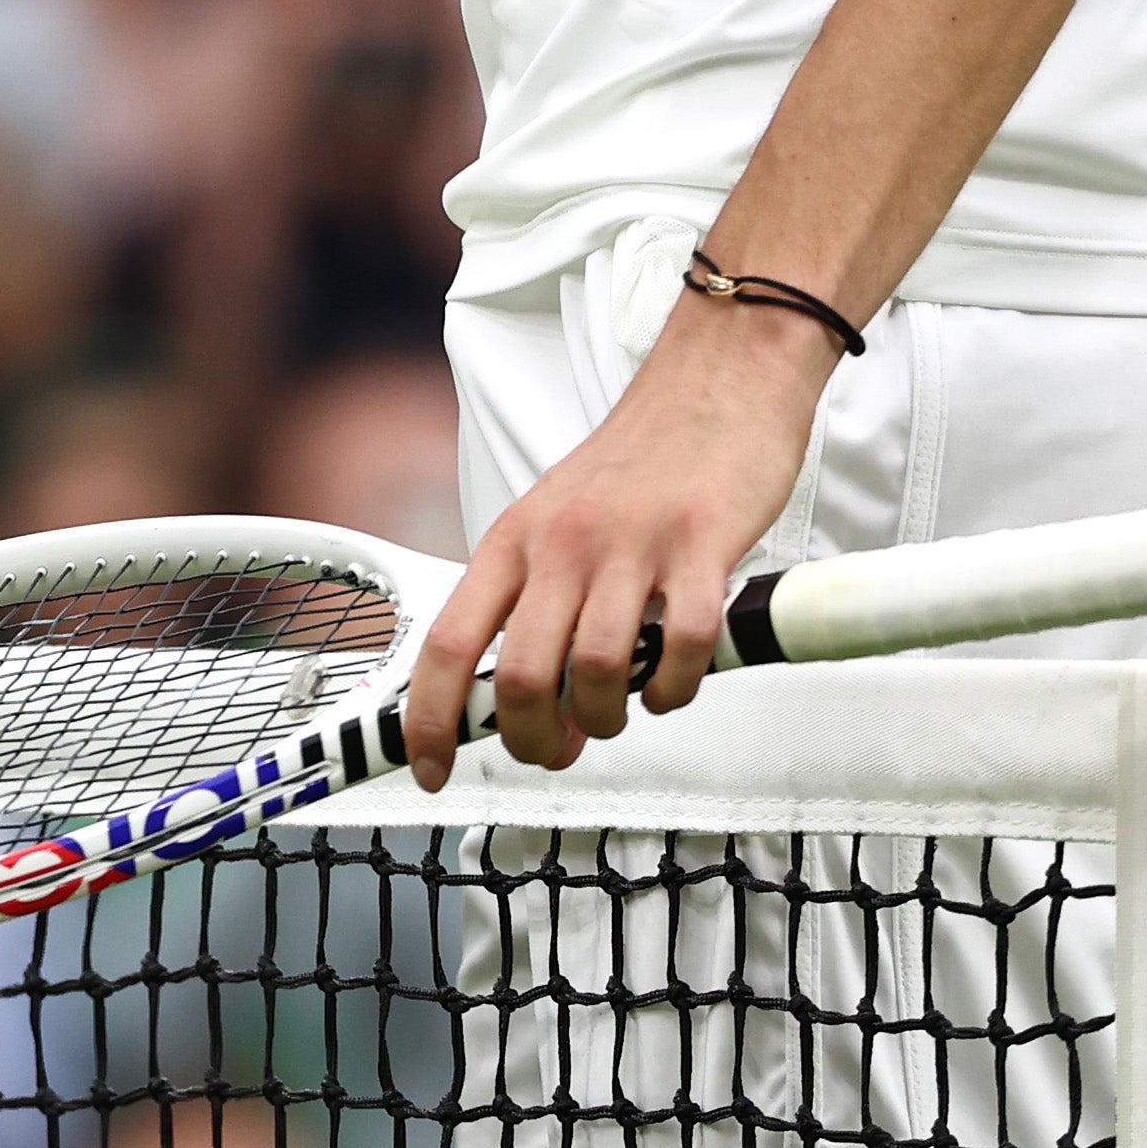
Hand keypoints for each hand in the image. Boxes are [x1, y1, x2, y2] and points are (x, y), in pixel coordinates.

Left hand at [395, 295, 826, 789]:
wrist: (716, 378)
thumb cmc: (641, 461)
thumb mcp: (558, 521)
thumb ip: (537, 602)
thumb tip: (527, 703)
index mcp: (515, 539)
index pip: (448, 642)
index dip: (429, 719)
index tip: (432, 769)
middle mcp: (563, 543)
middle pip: (518, 674)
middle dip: (533, 738)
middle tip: (559, 748)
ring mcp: (632, 545)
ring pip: (595, 672)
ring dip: (607, 719)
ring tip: (623, 710)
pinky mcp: (702, 548)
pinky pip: (684, 650)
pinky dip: (677, 689)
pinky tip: (676, 682)